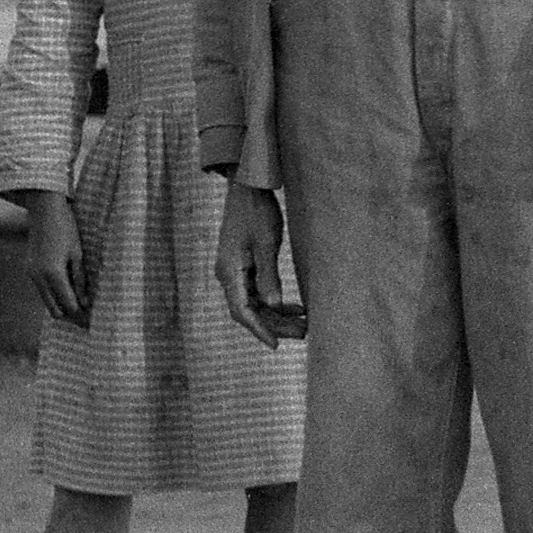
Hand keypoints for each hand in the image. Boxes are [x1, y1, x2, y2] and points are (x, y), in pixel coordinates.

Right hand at [25, 190, 95, 330]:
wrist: (44, 210)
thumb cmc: (66, 228)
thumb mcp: (78, 254)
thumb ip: (80, 280)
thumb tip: (85, 303)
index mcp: (52, 273)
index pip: (68, 305)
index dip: (81, 315)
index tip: (92, 320)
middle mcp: (38, 277)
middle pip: (54, 310)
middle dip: (70, 316)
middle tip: (87, 317)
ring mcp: (31, 274)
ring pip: (47, 302)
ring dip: (61, 306)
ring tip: (80, 305)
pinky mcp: (29, 269)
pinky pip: (42, 290)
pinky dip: (54, 295)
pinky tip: (67, 291)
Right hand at [225, 184, 301, 344]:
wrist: (247, 187)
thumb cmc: (257, 212)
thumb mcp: (267, 244)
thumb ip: (269, 276)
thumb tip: (274, 307)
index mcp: (229, 272)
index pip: (243, 311)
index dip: (260, 330)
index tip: (276, 346)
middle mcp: (228, 274)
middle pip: (250, 310)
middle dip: (275, 324)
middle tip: (303, 333)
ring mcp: (234, 270)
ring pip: (255, 302)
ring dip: (277, 314)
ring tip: (304, 324)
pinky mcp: (242, 264)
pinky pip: (257, 290)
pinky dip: (275, 300)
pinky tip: (296, 306)